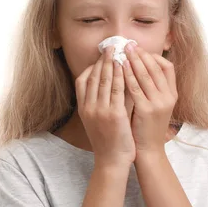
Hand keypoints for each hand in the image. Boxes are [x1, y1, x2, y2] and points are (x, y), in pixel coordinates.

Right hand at [75, 45, 135, 168]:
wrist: (111, 161)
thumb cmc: (108, 141)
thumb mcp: (97, 121)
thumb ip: (100, 103)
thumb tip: (108, 83)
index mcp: (82, 109)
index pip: (82, 80)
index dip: (92, 66)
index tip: (100, 55)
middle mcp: (88, 107)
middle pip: (93, 77)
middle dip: (102, 60)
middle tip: (110, 45)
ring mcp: (99, 111)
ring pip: (104, 80)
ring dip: (111, 63)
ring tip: (118, 50)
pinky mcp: (113, 115)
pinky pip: (116, 90)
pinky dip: (120, 76)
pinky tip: (125, 66)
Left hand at [122, 43, 177, 153]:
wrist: (148, 150)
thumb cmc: (147, 127)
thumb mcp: (155, 105)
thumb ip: (151, 88)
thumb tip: (139, 67)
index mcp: (172, 94)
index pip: (168, 67)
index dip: (153, 56)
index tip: (140, 50)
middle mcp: (168, 97)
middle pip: (156, 67)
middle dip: (141, 54)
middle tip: (128, 44)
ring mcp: (158, 104)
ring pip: (146, 75)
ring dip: (133, 60)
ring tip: (123, 50)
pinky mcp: (146, 110)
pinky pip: (135, 88)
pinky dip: (127, 75)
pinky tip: (119, 68)